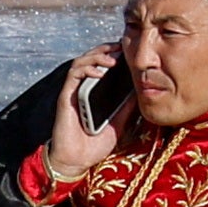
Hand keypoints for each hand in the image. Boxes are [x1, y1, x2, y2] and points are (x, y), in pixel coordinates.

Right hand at [39, 52, 122, 184]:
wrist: (77, 161)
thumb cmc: (95, 144)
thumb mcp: (119, 122)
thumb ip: (127, 106)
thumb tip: (142, 89)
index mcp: (96, 92)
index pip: (102, 64)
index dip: (113, 53)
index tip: (128, 48)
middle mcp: (84, 88)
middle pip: (91, 58)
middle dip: (106, 48)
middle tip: (121, 46)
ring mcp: (74, 91)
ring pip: (81, 62)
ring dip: (96, 56)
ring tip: (112, 59)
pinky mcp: (66, 97)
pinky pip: (73, 76)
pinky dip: (86, 70)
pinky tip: (99, 73)